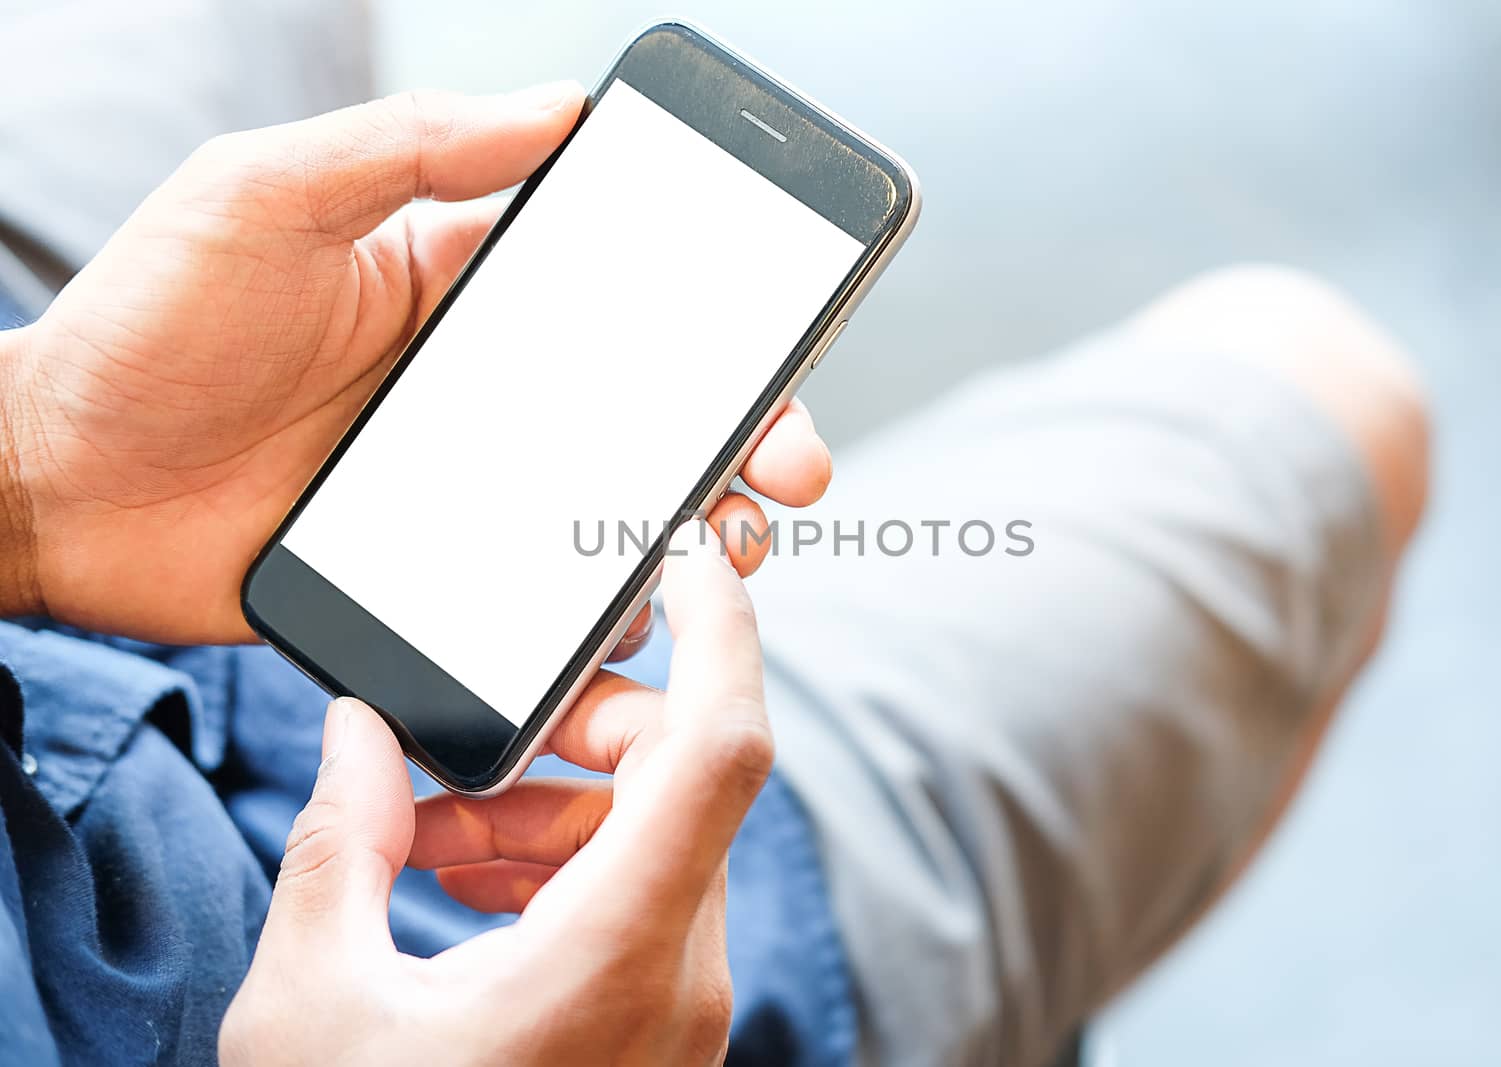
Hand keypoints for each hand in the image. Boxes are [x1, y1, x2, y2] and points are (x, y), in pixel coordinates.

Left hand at [0, 84, 830, 642]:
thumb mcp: (269, 198)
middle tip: (788, 477)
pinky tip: (624, 644)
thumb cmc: (148, 325)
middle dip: (739, 451)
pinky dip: (591, 635)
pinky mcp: (433, 587)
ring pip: (609, 526)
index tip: (786, 357)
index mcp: (465, 300)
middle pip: (648, 428)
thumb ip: (412, 150)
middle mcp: (485, 404)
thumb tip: (558, 106)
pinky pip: (533, 613)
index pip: (624, 310)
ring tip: (715, 561)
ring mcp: (465, 502)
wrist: (54, 484)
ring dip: (684, 547)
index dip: (718, 334)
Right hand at [220, 523, 770, 1064]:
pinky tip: (470, 885)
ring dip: (558, 805)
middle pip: (683, 776)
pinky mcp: (664, 1019)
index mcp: (618, 955)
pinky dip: (570, 860)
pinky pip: (645, 892)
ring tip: (436, 838)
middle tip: (480, 745)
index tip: (700, 552)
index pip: (722, 747)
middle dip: (583, 730)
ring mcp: (684, 1002)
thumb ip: (339, 844)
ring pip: (660, 833)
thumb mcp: (315, 1007)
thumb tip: (360, 732)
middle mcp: (684, 972)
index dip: (727, 630)